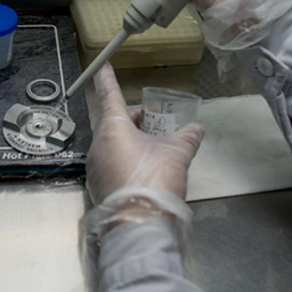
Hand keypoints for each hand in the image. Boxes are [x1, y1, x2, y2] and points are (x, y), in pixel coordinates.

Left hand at [85, 63, 204, 205]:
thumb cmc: (154, 182)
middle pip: (112, 123)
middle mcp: (98, 145)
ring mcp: (96, 167)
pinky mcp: (98, 186)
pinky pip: (111, 163)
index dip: (108, 80)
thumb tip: (196, 128)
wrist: (139, 224)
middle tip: (150, 118)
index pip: (109, 96)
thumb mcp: (177, 155)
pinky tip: (143, 167)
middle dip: (131, 118)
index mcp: (113, 129)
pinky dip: (125, 158)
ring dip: (129, 139)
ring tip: (152, 144)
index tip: (102, 66)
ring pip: (111, 144)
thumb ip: (186, 138)